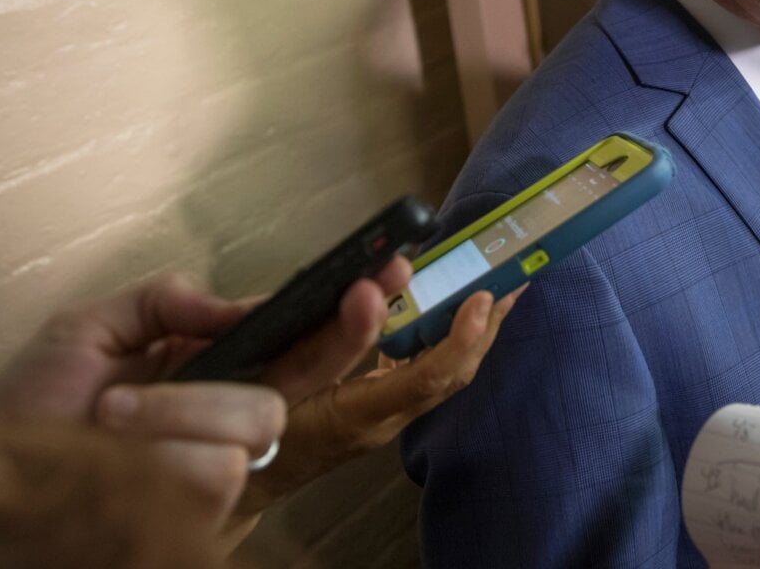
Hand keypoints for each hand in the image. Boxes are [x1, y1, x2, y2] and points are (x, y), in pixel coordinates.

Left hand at [0, 259, 410, 521]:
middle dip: (332, 335)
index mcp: (210, 372)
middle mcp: (222, 422)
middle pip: (305, 378)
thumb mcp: (87, 328)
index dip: (349, 311)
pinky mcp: (194, 514)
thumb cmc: (19, 415)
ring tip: (108, 410)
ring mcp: (212, 471)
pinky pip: (211, 464)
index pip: (298, 341)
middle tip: (363, 295)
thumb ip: (163, 300)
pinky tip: (112, 442)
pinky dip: (156, 440)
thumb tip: (233, 303)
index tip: (386, 271)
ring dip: (177, 405)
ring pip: (254, 420)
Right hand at [240, 285, 520, 512]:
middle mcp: (383, 420)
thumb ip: (322, 342)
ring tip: (495, 288)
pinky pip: (422, 372)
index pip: (428, 379)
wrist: (245, 478)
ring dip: (471, 332)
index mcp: (359, 416)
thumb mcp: (274, 383)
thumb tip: (372, 293)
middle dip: (486, 329)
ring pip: (442, 375)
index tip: (483, 296)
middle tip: (514, 279)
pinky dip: (440, 338)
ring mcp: (384, 417)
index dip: (461, 338)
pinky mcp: (377, 408)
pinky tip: (444, 310)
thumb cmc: (249, 428)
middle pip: (450, 376)